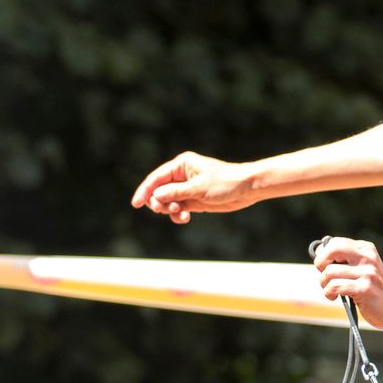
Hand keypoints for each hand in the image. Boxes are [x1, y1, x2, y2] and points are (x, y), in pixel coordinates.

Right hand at [131, 152, 249, 222]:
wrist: (247, 189)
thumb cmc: (225, 182)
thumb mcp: (198, 188)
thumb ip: (175, 193)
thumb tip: (156, 196)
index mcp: (181, 165)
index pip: (156, 178)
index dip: (145, 191)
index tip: (136, 204)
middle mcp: (182, 176)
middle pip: (159, 190)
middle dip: (158, 202)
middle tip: (163, 210)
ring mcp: (187, 189)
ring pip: (168, 202)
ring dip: (169, 210)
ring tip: (181, 212)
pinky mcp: (194, 200)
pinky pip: (178, 209)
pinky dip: (178, 215)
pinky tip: (185, 217)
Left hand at [313, 238, 382, 327]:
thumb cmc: (371, 287)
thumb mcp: (360, 267)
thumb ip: (342, 257)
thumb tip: (318, 249)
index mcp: (365, 249)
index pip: (335, 242)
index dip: (324, 255)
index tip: (325, 266)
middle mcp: (367, 257)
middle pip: (332, 250)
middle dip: (320, 263)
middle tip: (325, 275)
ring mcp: (367, 272)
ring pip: (329, 272)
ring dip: (324, 284)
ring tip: (331, 290)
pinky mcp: (364, 288)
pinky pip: (335, 286)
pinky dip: (329, 293)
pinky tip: (334, 297)